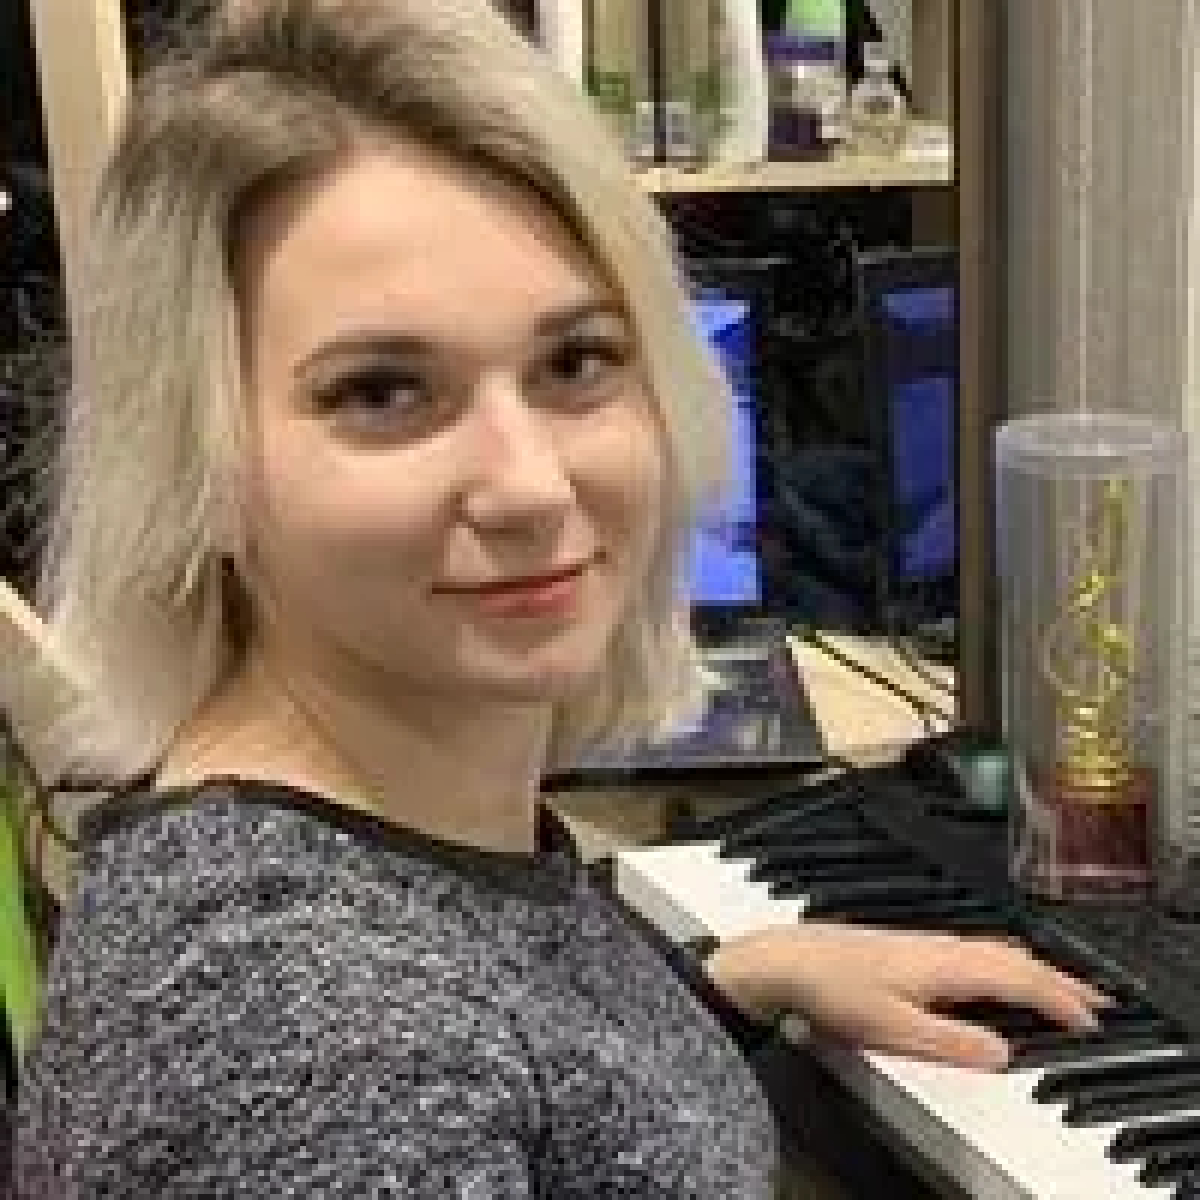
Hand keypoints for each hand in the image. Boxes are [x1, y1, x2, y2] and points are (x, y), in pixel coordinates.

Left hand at [705, 922, 1110, 1069]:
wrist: (786, 961)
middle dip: (1057, 979)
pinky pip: (974, 950)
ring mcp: (924, 944)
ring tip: (1059, 985)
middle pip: (1012, 958)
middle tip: (1096, 1000)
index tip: (1089, 1020)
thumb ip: (952, 1044)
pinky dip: (1003, 962)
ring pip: (994, 951)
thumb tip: (1004, 1053)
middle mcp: (939, 947)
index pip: (1016, 978)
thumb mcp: (895, 1029)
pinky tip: (997, 969)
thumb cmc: (833, 990)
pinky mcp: (910, 948)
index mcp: (945, 964)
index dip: (1057, 999)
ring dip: (1032, 968)